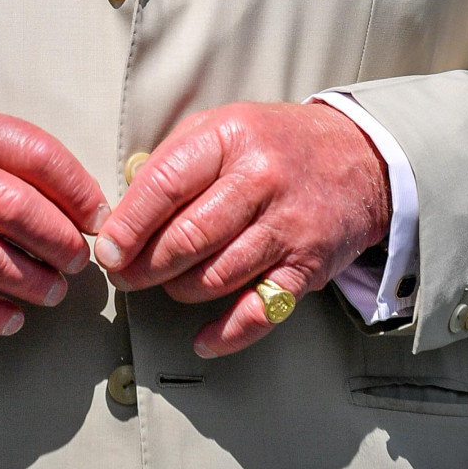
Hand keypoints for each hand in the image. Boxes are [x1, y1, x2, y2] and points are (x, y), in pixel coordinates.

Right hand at [0, 103, 108, 335]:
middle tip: (77, 261)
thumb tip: (84, 202)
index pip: (37, 155)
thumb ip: (16, 158)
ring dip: (30, 281)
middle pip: (15, 209)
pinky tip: (11, 319)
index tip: (98, 218)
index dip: (78, 191)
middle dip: (59, 242)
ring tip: (52, 291)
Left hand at [94, 102, 389, 357]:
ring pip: (216, 276)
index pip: (165, 186)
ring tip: (169, 284)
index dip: (128, 226)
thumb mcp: (220, 129)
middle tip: (126, 276)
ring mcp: (287, 225)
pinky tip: (203, 339)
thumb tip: (121, 216)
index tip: (107, 250)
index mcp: (229, 139)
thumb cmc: (275, 146)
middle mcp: (261, 180)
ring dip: (180, 290)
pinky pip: (260, 311)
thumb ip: (170, 165)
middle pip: (187, 238)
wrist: (360, 158)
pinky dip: (226, 334)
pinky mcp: (308, 266)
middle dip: (145, 267)